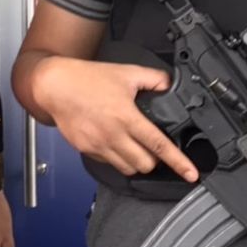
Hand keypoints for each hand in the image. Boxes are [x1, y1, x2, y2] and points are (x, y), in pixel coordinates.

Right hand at [34, 57, 197, 181]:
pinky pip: (108, 163)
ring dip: (136, 161)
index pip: (159, 145)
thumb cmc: (86, 78)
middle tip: (153, 148)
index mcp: (126, 117)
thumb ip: (153, 79)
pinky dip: (116, 158)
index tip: (191, 174)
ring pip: (127, 168)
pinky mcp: (86, 149)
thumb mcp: (126, 72)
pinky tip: (114, 142)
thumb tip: (170, 85)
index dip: (179, 162)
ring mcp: (98, 145)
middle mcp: (113, 135)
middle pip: (145, 164)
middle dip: (154, 160)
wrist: (55, 85)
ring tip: (134, 147)